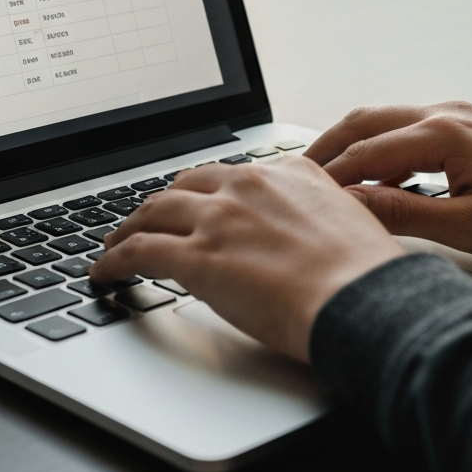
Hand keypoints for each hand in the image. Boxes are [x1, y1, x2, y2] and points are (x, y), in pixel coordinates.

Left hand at [89, 157, 403, 361]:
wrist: (366, 300)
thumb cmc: (367, 275)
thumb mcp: (345, 219)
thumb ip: (308, 214)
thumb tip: (290, 233)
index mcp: (287, 171)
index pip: (228, 173)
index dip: (202, 190)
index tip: (193, 201)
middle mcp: (249, 185)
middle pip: (185, 185)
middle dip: (162, 203)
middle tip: (148, 218)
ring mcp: (220, 218)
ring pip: (154, 211)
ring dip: (129, 227)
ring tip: (116, 242)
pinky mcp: (198, 256)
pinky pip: (139, 251)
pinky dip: (114, 260)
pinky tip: (105, 271)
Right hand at [307, 102, 471, 259]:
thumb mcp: (468, 225)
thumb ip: (403, 212)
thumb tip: (352, 206)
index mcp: (440, 134)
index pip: (364, 153)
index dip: (330, 177)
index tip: (303, 195)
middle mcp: (444, 112)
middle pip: (365, 120)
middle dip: (327, 146)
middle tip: (298, 172)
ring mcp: (457, 113)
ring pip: (386, 117)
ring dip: (354, 141)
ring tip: (330, 171)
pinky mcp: (469, 122)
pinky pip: (409, 123)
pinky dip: (382, 141)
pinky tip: (380, 168)